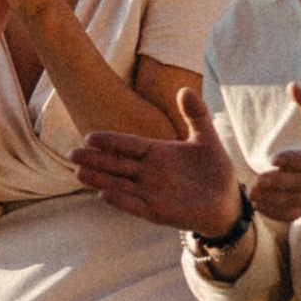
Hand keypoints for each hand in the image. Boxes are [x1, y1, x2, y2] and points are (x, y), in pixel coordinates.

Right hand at [70, 91, 249, 237]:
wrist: (228, 200)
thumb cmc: (214, 168)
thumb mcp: (206, 137)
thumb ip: (196, 114)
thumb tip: (183, 89)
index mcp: (158, 153)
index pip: (129, 145)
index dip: (110, 141)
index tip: (89, 137)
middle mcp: (149, 173)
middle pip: (117, 164)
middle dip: (95, 160)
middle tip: (72, 154)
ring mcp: (152, 193)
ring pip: (120, 184)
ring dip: (100, 179)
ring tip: (79, 173)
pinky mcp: (158, 211)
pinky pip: (135, 205)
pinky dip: (121, 200)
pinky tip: (104, 194)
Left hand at [246, 84, 300, 226]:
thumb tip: (292, 86)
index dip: (292, 160)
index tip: (275, 158)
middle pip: (299, 184)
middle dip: (278, 184)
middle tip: (258, 181)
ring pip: (294, 201)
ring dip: (273, 199)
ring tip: (252, 193)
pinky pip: (291, 213)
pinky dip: (275, 213)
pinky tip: (258, 205)